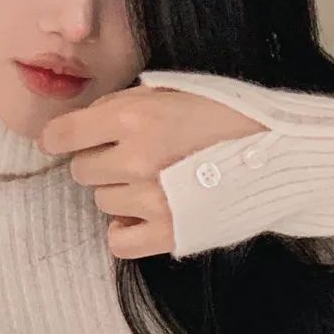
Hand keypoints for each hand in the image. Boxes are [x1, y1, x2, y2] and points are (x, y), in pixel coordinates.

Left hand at [37, 86, 265, 258]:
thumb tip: (84, 125)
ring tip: (151, 184)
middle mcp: (135, 158)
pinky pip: (119, 242)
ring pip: (102, 202)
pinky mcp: (169, 232)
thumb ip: (124, 106)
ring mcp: (151, 199)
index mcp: (132, 117)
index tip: (65, 141)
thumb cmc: (226, 117)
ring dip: (118, 194)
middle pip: (82, 170)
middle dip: (100, 163)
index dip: (59, 138)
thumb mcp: (171, 92)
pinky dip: (125, 230)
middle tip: (130, 158)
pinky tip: (142, 217)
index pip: (63, 134)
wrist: (274, 154)